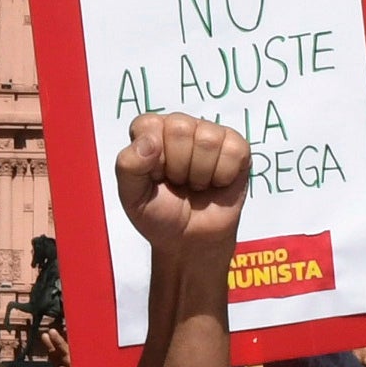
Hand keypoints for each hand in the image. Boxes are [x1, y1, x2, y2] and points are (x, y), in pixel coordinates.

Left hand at [113, 109, 253, 284]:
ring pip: (208, 139)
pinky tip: (216, 183)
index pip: (149, 125)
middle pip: (181, 128)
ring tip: (196, 185)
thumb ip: (128, 166)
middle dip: (178, 166)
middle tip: (178, 183)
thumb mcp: (131, 196)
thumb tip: (149, 142)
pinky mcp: (237, 148)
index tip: (155, 177)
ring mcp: (210, 135)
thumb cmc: (160, 214)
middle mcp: (180, 127)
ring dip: (200, 173)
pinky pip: (234, 150)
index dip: (152, 157)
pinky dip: (223, 175)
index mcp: (151, 132)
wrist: (190, 242)